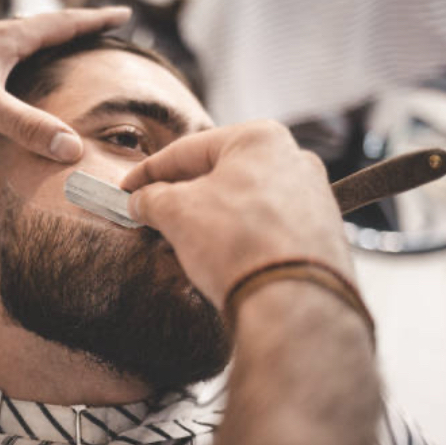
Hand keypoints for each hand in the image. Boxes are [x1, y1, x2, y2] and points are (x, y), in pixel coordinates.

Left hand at [0, 7, 130, 161]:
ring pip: (31, 41)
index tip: (123, 13)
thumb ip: (26, 124)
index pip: (64, 24)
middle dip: (81, 27)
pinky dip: (33, 59)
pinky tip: (28, 75)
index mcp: (10, 39)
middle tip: (106, 30)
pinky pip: (13, 57)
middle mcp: (0, 38)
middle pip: (51, 27)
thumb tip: (71, 147)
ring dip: (57, 41)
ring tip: (75, 49)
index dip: (96, 20)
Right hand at [122, 120, 352, 307]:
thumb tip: (141, 201)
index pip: (188, 150)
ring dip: (206, 217)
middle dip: (180, 196)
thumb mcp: (177, 212)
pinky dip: (234, 234)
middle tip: (151, 213)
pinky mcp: (317, 233)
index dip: (149, 171)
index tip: (128, 188)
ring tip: (178, 238)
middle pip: (218, 174)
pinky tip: (215, 253)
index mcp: (260, 140)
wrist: (292, 304)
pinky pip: (263, 225)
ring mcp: (310, 198)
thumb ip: (152, 198)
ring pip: (242, 201)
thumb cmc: (239, 244)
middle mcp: (294, 161)